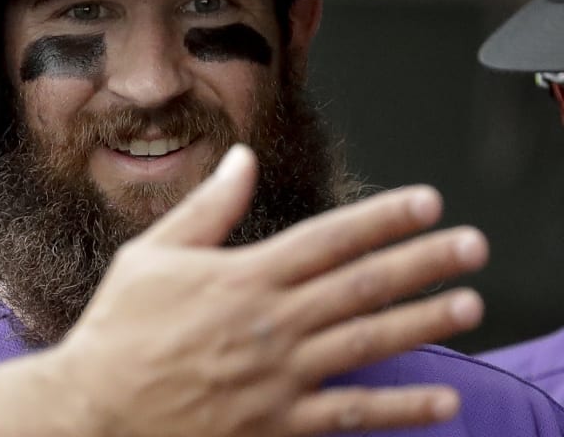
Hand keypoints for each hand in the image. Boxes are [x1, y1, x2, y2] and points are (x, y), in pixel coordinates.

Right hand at [42, 144, 484, 436]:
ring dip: (425, 321)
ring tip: (469, 304)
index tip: (427, 202)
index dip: (383, 217)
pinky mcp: (278, 422)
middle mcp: (270, 322)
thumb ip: (207, 208)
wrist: (97, 408)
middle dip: (424, 261)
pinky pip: (353, 414)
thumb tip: (242, 158)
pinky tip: (443, 399)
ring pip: (368, 341)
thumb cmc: (118, 329)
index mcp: (242, 276)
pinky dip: (402, 408)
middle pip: (363, 284)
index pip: (329, 237)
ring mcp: (279, 375)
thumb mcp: (151, 255)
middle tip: (472, 245)